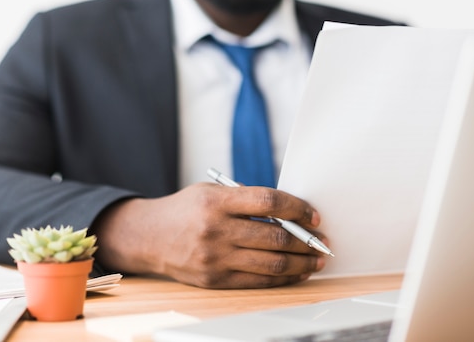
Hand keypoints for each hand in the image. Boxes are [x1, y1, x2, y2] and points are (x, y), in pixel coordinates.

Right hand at [91, 182, 328, 288]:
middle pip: (275, 236)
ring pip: (271, 263)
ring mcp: (215, 258)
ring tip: (317, 259)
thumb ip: (246, 199)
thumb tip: (290, 212)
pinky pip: (258, 281)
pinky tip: (297, 272)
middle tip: (323, 241)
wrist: (150, 237)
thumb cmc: (186, 210)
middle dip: (307, 240)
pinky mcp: (215, 280)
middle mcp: (216, 230)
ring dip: (301, 262)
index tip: (314, 216)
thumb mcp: (211, 192)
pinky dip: (283, 278)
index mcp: (217, 201)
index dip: (298, 208)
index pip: (269, 201)